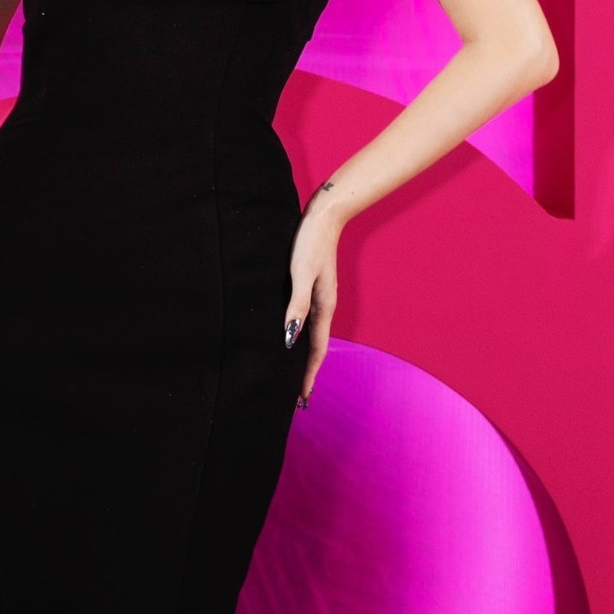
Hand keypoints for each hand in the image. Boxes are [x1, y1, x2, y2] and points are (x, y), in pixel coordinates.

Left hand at [283, 200, 341, 401]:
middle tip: (297, 395)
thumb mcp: (300, 274)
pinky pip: (307, 318)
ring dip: (303, 354)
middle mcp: (323, 305)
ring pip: (311, 333)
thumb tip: (289, 338)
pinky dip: (300, 333)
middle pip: (315, 346)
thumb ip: (297, 306)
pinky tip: (291, 334)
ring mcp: (319, 296)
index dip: (308, 374)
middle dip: (307, 371)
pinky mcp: (312, 285)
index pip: (315, 350)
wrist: (323, 215)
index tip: (302, 398)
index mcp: (323, 307)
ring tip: (292, 372)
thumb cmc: (309, 243)